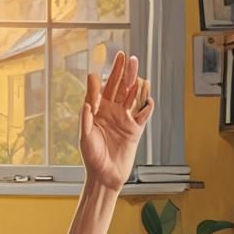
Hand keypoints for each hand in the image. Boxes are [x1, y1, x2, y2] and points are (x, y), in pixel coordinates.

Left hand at [79, 51, 154, 191]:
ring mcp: (125, 120)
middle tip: (127, 57)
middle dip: (123, 72)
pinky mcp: (136, 130)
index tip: (110, 60)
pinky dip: (147, 106)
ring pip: (133, 97)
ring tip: (138, 71)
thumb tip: (86, 100)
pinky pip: (143, 114)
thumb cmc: (91, 158)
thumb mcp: (85, 137)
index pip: (104, 88)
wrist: (105, 176)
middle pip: (120, 88)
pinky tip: (148, 98)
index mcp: (97, 112)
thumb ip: (86, 117)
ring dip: (136, 84)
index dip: (108, 73)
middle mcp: (111, 113)